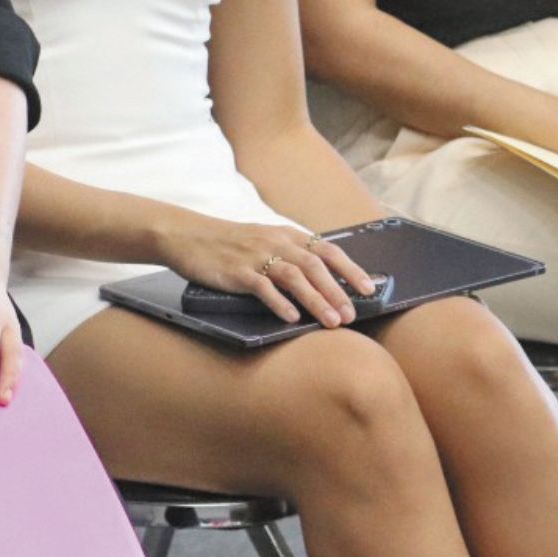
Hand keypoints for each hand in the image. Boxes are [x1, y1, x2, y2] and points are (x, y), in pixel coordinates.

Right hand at [157, 215, 375, 325]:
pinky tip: (291, 318)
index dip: (350, 268)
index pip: (326, 250)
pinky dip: (279, 303)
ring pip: (294, 277)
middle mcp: (275, 242)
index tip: (368, 288)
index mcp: (286, 235)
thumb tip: (323, 279)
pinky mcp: (236, 271)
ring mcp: (256, 256)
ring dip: (316, 300)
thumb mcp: (265, 241)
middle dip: (337, 291)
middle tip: (353, 314)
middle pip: (314, 266)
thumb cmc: (230, 243)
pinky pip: (262, 287)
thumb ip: (291, 255)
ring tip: (333, 321)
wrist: (189, 236)